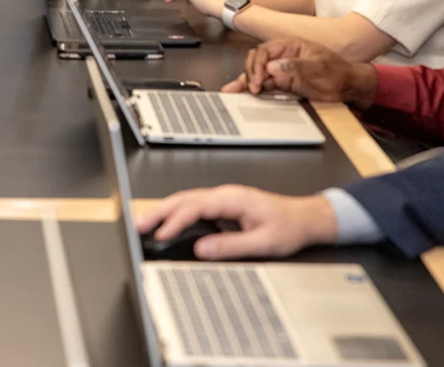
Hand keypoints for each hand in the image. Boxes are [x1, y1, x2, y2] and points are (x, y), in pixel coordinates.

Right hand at [136, 186, 338, 260]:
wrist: (305, 218)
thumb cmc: (288, 227)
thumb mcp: (264, 242)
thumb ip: (232, 245)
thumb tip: (202, 249)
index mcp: (233, 199)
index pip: (195, 206)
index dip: (176, 221)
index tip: (161, 234)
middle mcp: (224, 194)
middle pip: (183, 198)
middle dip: (158, 211)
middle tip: (138, 224)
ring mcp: (222, 198)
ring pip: (185, 200)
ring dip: (164, 210)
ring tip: (145, 223)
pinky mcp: (222, 204)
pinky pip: (192, 205)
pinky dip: (175, 212)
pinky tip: (167, 221)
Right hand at [221, 37, 376, 106]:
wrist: (348, 87)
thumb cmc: (338, 72)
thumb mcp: (319, 67)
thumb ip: (295, 66)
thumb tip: (272, 66)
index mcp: (290, 45)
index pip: (264, 51)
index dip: (257, 65)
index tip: (258, 80)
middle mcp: (282, 56)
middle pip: (255, 60)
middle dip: (250, 73)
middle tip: (253, 88)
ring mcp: (280, 69)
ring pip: (256, 72)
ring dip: (246, 81)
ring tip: (235, 92)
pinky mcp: (281, 82)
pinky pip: (262, 83)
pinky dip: (251, 87)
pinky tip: (239, 91)